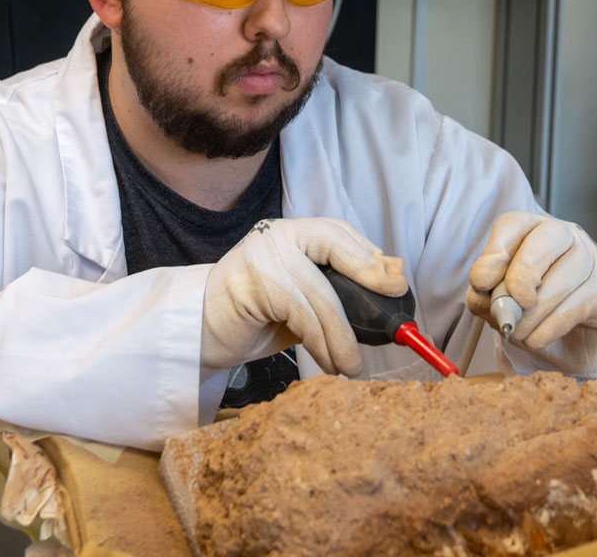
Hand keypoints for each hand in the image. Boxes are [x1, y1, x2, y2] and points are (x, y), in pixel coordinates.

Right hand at [202, 218, 407, 375]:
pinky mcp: (251, 283)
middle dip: (367, 279)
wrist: (201, 332)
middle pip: (333, 248)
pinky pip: (300, 314)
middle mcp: (278, 234)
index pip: (338, 232)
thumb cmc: (256, 317)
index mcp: (293, 232)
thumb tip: (390, 281)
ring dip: (341, 336)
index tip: (396, 282)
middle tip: (390, 320)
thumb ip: (337, 290)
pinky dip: (321, 344)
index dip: (369, 256)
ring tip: (352, 365)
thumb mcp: (303, 300)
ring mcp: (261, 254)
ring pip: (319, 292)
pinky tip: (330, 363)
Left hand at [466, 212, 596, 377]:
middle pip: (548, 238)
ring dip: (532, 314)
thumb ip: (485, 294)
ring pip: (562, 278)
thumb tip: (480, 296)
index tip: (480, 282)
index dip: (494, 252)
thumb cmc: (532, 306)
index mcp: (530, 228)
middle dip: (523, 274)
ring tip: (517, 332)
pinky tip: (536, 338)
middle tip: (511, 304)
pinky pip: (576, 306)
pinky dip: (549, 328)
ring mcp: (591, 258)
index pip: (513, 224)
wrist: (577, 332)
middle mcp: (565, 234)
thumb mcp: (501, 297)